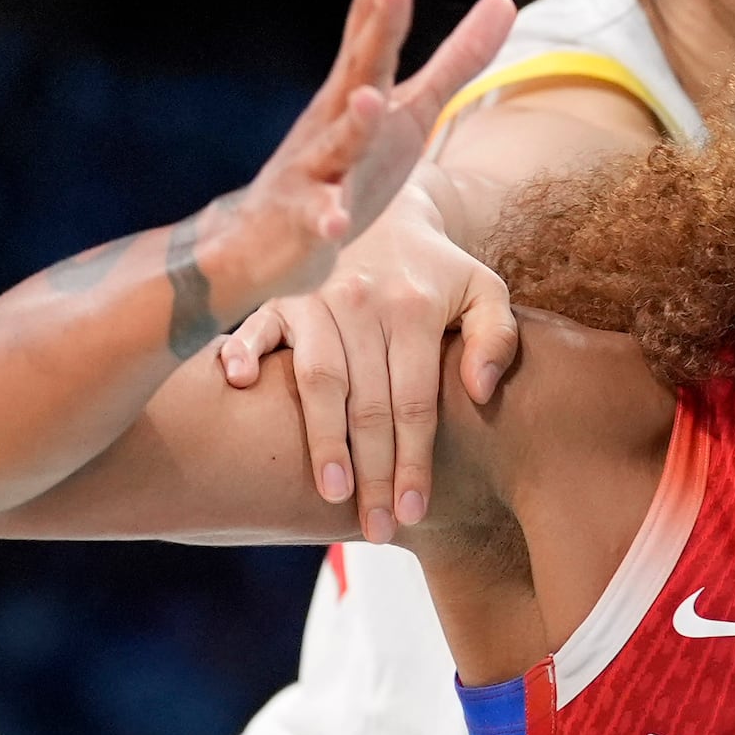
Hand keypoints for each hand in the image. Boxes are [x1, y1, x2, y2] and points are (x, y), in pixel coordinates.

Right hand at [209, 0, 514, 320]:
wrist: (266, 244)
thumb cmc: (348, 166)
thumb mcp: (410, 111)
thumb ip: (459, 59)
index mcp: (359, 88)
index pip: (373, 22)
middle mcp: (334, 118)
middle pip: (358, 67)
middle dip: (376, 28)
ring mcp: (314, 169)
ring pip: (336, 143)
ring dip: (354, 122)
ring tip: (370, 99)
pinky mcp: (304, 223)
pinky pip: (315, 220)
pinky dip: (324, 217)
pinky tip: (334, 220)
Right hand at [219, 177, 519, 542]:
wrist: (384, 205)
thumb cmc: (438, 270)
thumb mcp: (484, 289)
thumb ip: (496, 338)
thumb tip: (479, 391)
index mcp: (415, 309)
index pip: (415, 402)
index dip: (414, 460)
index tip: (413, 510)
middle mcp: (364, 303)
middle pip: (368, 404)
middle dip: (373, 472)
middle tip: (376, 528)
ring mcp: (317, 298)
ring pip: (317, 380)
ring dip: (321, 438)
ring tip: (331, 491)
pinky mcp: (280, 295)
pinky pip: (256, 326)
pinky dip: (242, 351)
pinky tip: (238, 387)